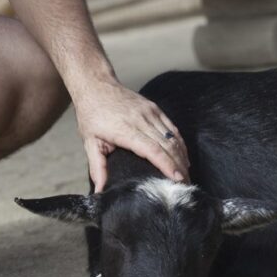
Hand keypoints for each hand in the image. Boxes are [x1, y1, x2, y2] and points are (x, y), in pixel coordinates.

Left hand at [73, 81, 189, 191]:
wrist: (96, 85)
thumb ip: (97, 167)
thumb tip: (99, 191)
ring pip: (172, 136)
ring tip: (186, 175)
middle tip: (186, 185)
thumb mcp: (89, 141)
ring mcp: (149, 112)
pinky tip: (183, 156)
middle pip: (167, 145)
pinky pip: (171, 127)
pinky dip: (179, 142)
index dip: (167, 164)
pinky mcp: (154, 108)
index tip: (178, 179)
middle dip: (179, 166)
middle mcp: (141, 120)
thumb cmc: (91, 114)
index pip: (152, 149)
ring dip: (182, 156)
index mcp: (125, 129)